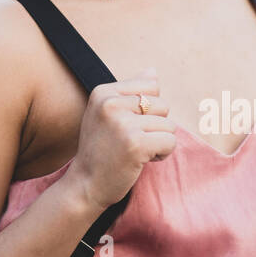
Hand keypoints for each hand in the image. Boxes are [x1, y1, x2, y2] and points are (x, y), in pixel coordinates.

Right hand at [65, 66, 179, 210]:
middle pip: (163, 105)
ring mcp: (123, 123)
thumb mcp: (106, 114)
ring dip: (158, 142)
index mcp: (103, 91)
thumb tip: (153, 71)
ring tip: (135, 151)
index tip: (128, 125)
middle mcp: (111, 103)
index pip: (151, 86)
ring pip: (169, 125)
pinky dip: (162, 154)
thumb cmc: (99, 149)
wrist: (85, 185)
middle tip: (132, 141)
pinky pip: (170, 142)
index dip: (148, 109)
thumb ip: (129, 92)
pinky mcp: (136, 144)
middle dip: (155, 126)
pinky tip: (142, 160)